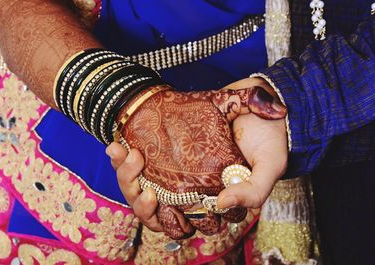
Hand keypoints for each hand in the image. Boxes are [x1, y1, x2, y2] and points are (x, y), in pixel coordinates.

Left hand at [110, 83, 285, 238]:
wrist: (265, 105)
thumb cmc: (270, 140)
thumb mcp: (270, 167)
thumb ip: (253, 191)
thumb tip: (221, 205)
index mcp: (212, 201)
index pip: (181, 223)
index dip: (162, 215)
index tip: (149, 193)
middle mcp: (193, 190)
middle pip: (155, 210)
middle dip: (137, 196)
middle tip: (137, 172)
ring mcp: (180, 170)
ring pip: (143, 188)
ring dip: (126, 175)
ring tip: (124, 153)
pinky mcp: (170, 150)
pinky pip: (142, 162)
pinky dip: (125, 157)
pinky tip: (117, 144)